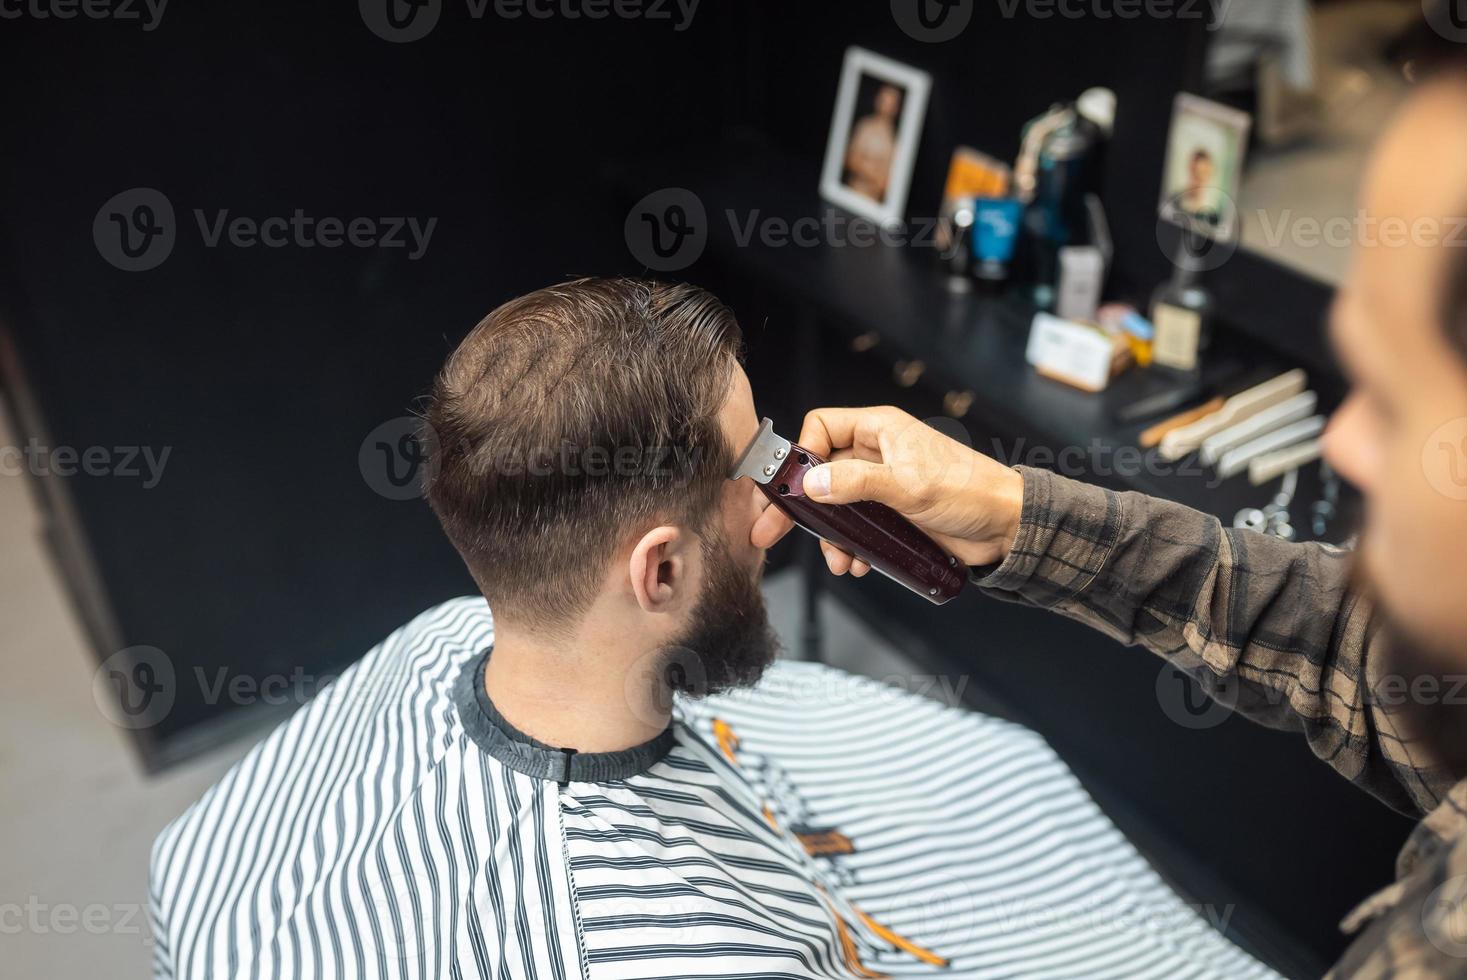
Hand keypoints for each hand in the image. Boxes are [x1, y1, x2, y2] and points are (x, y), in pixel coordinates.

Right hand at [750, 406, 1024, 575]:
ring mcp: (881, 485)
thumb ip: (858, 483)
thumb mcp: (909, 485)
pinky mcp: (890, 514)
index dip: (802, 455)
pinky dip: (851, 547)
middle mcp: (875, 454)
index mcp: (878, 430)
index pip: (821, 428)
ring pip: (835, 507)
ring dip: (830, 536)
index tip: (793, 487)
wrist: (1006, 526)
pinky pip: (856, 528)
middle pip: (819, 473)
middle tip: (770, 532)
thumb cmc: (970, 491)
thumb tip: (813, 483)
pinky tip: (857, 564)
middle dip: (798, 506)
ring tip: (839, 561)